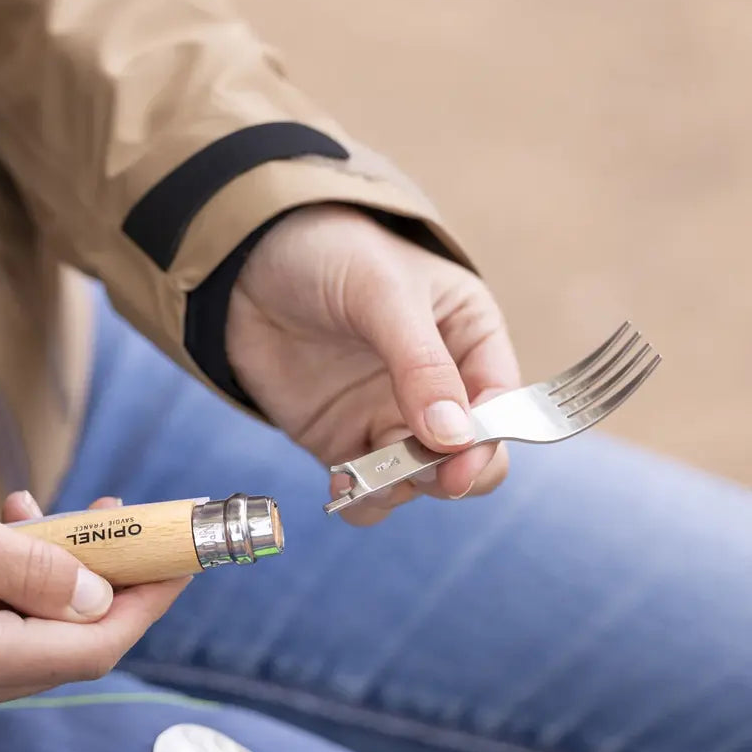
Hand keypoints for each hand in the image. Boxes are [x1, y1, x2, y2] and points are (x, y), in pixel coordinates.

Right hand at [0, 469, 187, 726]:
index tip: (182, 559)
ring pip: (38, 633)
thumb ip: (28, 567)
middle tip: (130, 521)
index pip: (88, 647)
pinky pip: (1, 628)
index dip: (146, 603)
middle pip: (68, 643)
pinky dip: (25, 582)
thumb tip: (98, 594)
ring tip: (74, 514)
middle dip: (112, 581)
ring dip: (67, 575)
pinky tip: (18, 527)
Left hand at [227, 204, 520, 524]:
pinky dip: (361, 499)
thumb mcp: (383, 292)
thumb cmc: (331, 253)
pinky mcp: (345, 440)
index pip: (501, 402)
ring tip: (366, 478)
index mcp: (470, 338)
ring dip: (402, 490)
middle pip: (471, 455)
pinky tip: (341, 484)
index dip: (489, 437)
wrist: (249, 263)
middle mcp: (440, 387)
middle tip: (419, 473)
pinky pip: (367, 489)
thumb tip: (455, 437)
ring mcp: (391, 417)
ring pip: (420, 482)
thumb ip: (421, 363)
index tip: (459, 458)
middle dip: (451, 473)